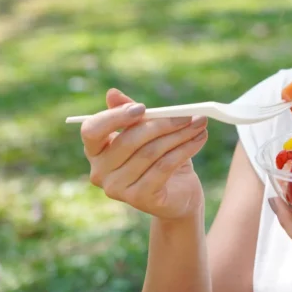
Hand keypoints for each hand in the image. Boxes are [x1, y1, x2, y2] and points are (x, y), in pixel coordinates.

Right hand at [80, 88, 208, 219]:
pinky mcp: (139, 198)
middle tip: (188, 114)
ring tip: (200, 123)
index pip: (92, 130)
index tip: (142, 108)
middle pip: (129, 140)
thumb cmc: (160, 156)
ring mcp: (118, 188)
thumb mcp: (147, 131)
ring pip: (151, 152)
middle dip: (162, 123)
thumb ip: (131, 113)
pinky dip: (185, 149)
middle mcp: (100, 171)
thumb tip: (111, 93)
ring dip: (180, 134)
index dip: (115, 117)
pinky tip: (200, 138)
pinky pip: (164, 166)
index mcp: (96, 150)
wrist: (179, 193)